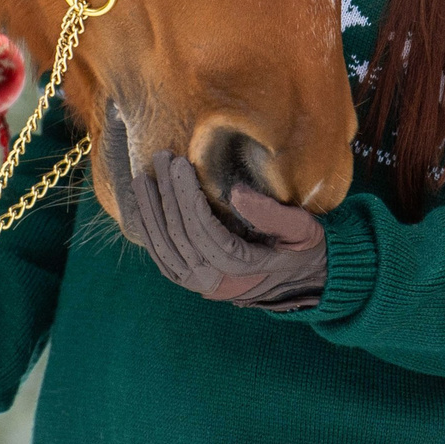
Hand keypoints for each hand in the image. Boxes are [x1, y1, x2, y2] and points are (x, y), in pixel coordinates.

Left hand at [126, 151, 325, 309]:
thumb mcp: (302, 229)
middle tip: (162, 158)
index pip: (206, 234)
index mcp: (245, 270)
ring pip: (165, 249)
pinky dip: (148, 232)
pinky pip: (161, 258)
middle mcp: (217, 283)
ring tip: (143, 178)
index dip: (189, 200)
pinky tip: (141, 206)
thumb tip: (236, 193)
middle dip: (168, 195)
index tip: (181, 165)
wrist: (302, 278)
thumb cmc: (302, 247)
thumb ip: (273, 215)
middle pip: (182, 238)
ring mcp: (201, 285)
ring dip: (151, 212)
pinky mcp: (190, 281)